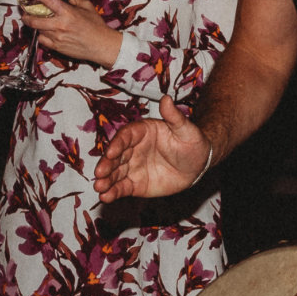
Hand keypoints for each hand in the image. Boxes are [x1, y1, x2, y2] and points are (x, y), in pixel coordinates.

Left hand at [19, 0, 124, 67]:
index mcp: (67, 13)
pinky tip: (45, 32)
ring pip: (38, 30)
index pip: (46, 0)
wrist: (102, 46)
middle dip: (26, 15)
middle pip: (34, 20)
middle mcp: (60, 25)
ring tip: (34, 20)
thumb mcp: (87, 6)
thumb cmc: (96, 25)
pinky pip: (42, 40)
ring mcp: (57, 37)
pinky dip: (41, 35)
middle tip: (24, 12)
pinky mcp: (57, 48)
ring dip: (34, 24)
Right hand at [93, 97, 208, 202]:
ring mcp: (132, 166)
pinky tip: (105, 197)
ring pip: (115, 172)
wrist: (198, 164)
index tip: (111, 152)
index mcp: (142, 131)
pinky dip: (113, 192)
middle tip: (99, 173)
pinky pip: (122, 187)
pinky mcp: (135, 183)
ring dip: (105, 180)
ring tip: (98, 187)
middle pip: (115, 155)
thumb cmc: (192, 142)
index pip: (125, 136)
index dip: (117, 143)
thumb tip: (166, 98)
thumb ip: (174, 116)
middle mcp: (132, 148)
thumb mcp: (186, 129)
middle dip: (106, 164)